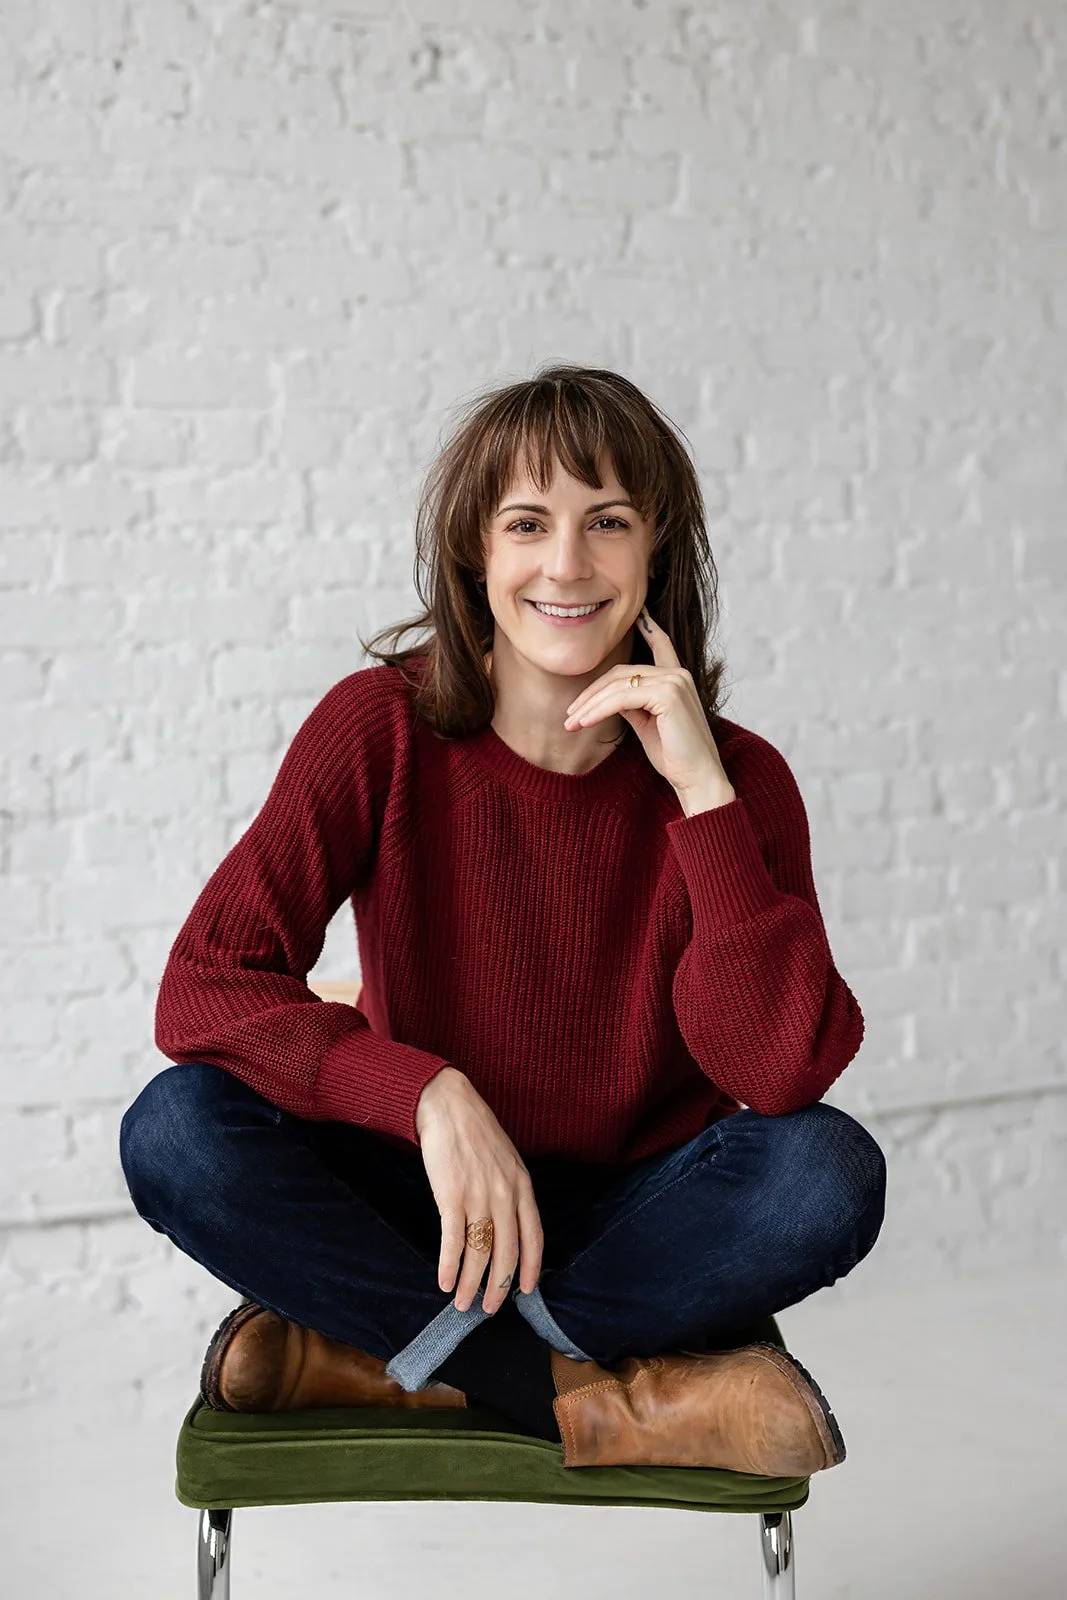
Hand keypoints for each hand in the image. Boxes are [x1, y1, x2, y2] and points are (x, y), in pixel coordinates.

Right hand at [414, 1067, 543, 1314]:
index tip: (524, 1290)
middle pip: (507, 1253)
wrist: (447, 1104)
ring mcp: (479, 1196)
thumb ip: (510, 1190)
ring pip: (480, 1253)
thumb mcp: (506, 1159)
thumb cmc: (475, 1131)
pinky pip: (453, 1241)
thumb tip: (506, 1225)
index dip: (531, 1268)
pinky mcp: (452, 1195)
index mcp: (522, 1186)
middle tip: (489, 1309)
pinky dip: (450, 1267)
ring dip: (471, 1284)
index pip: (534, 1237)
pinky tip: (445, 1282)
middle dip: (498, 1287)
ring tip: (462, 1302)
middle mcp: (506, 1194)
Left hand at [563, 605, 732, 801]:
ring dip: (589, 704)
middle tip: (570, 713)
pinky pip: (622, 698)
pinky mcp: (668, 695)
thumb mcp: (647, 725)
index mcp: (677, 679)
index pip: (661, 646)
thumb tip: (610, 697)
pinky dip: (599, 710)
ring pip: (618, 685)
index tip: (639, 613)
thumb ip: (632, 705)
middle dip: (591, 692)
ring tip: (571, 723)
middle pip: (622, 672)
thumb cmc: (674, 757)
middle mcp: (678, 675)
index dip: (649, 628)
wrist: (696, 779)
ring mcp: (675, 681)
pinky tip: (584, 722)